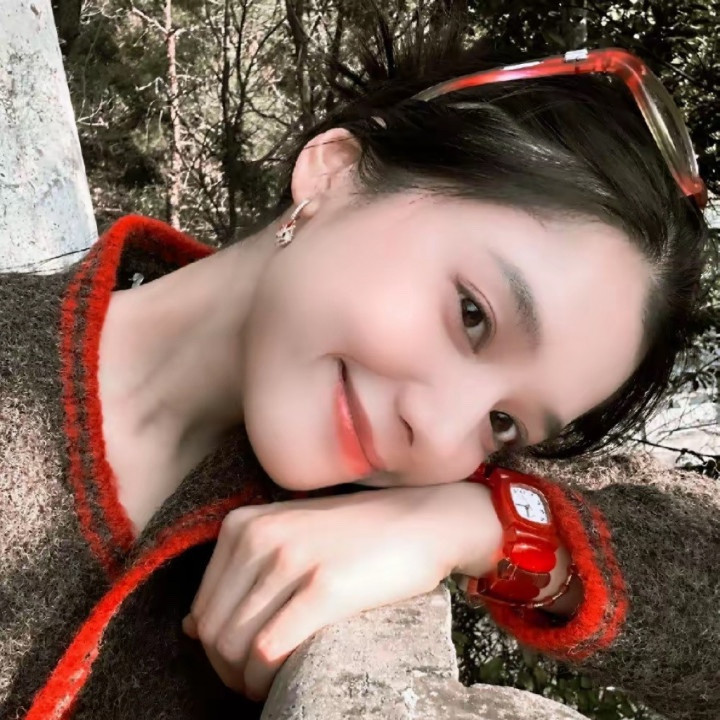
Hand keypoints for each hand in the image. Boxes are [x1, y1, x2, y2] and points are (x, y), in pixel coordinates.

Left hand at [182, 482, 501, 699]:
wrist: (421, 521)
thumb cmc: (355, 536)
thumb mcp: (288, 536)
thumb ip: (239, 573)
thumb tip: (189, 628)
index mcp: (243, 524)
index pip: (202, 606)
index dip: (214, 648)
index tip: (242, 662)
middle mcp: (260, 536)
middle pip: (214, 630)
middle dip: (226, 669)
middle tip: (254, 682)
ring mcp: (291, 559)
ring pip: (235, 644)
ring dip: (245, 679)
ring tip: (269, 684)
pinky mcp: (324, 587)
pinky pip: (270, 649)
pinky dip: (267, 678)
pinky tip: (283, 680)